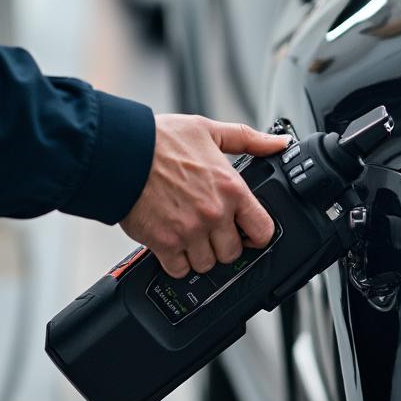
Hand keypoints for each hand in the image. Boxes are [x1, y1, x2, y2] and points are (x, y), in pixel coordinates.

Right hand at [121, 114, 288, 277]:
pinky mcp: (165, 243)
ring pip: (207, 264)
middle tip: (210, 232)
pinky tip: (172, 245)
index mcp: (231, 189)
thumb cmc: (161, 140)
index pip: (263, 230)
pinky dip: (176, 262)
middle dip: (223, 245)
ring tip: (189, 236)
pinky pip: (179, 269)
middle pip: (232, 253)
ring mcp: (190, 231)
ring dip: (199, 255)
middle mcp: (214, 214)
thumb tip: (279, 142)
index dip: (257, 235)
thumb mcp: (210, 131)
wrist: (121, 151)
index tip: (247, 232)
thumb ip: (248, 140)